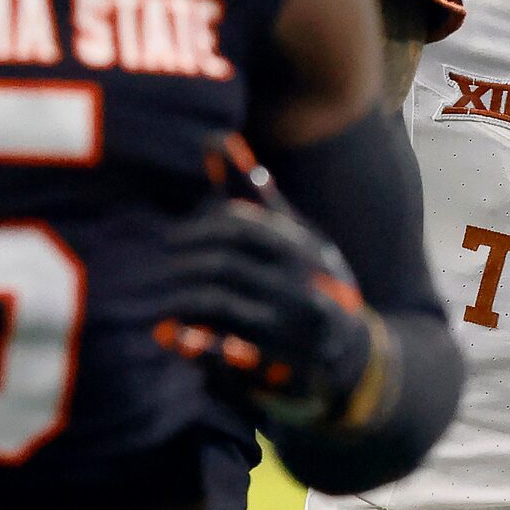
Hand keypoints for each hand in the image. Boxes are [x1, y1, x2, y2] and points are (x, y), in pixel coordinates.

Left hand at [153, 138, 386, 426]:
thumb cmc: (311, 282)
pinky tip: (171, 336)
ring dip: (182, 302)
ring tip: (157, 303)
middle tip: (156, 270)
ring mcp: (291, 331)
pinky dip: (198, 345)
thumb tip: (215, 139)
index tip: (172, 239)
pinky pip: (230, 357)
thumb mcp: (294, 238)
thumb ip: (253, 195)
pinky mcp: (279, 370)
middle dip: (183, 266)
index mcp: (303, 250)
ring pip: (222, 307)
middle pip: (224, 266)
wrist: (352, 356)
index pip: (240, 226)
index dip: (198, 229)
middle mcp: (301, 286)